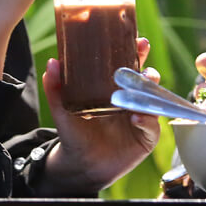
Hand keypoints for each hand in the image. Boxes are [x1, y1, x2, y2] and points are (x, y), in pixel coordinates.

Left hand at [39, 38, 160, 194]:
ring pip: (153, 99)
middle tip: (144, 62)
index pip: (128, 65)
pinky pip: (152, 125)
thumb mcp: (63, 110)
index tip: (139, 40)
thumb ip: (55, 89)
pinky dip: (147, 119)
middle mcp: (131, 99)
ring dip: (151, 90)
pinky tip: (137, 117)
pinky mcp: (146, 136)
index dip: (136, 52)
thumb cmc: (75, 133)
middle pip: (146, 79)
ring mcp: (141, 116)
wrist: (81, 166)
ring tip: (143, 86)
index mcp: (115, 88)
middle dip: (149, 67)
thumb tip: (51, 64)